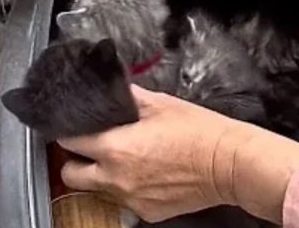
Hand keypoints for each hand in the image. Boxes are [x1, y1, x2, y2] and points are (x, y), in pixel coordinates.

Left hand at [58, 86, 298, 223]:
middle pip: (70, 175)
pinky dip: (128, 188)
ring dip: (101, 175)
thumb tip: (110, 87)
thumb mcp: (159, 103)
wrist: (231, 164)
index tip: (72, 128)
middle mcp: (116, 178)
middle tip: (89, 148)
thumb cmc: (199, 132)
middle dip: (74, 161)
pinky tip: (146, 173)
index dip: (67, 132)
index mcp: (115, 148)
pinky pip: (124, 201)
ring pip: (97, 189)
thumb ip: (127, 96)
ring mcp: (131, 199)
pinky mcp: (147, 212)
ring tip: (122, 159)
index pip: (69, 142)